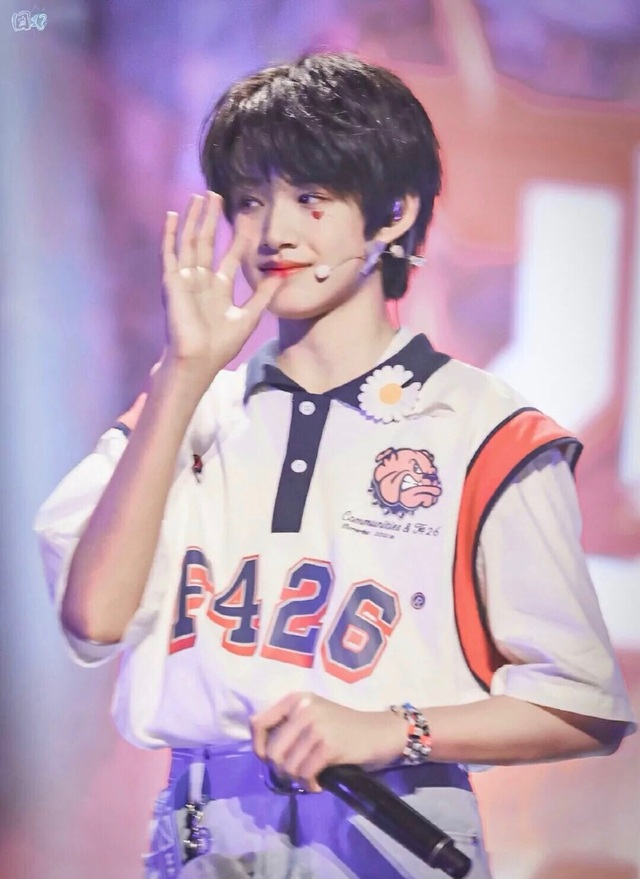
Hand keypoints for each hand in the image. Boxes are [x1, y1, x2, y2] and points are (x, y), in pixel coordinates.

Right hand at [161, 191, 277, 387]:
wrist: (199, 359)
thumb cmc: (221, 345)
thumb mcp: (249, 316)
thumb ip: (263, 295)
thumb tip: (281, 276)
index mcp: (219, 288)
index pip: (230, 256)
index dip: (238, 237)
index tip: (247, 219)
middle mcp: (201, 280)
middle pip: (206, 242)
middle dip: (211, 219)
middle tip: (215, 195)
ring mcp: (185, 279)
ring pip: (189, 242)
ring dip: (193, 219)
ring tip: (198, 197)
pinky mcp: (172, 281)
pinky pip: (169, 253)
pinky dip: (170, 234)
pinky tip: (172, 215)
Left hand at [251, 692, 405, 792]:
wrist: (378, 732)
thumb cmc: (342, 727)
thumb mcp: (312, 716)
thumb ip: (288, 726)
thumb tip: (262, 752)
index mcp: (295, 699)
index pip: (258, 722)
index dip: (258, 746)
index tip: (269, 759)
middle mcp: (303, 708)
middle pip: (272, 750)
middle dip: (281, 769)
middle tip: (295, 773)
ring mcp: (316, 726)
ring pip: (288, 766)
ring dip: (297, 779)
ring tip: (310, 777)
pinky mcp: (328, 745)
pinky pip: (305, 774)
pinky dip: (310, 785)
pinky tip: (318, 783)